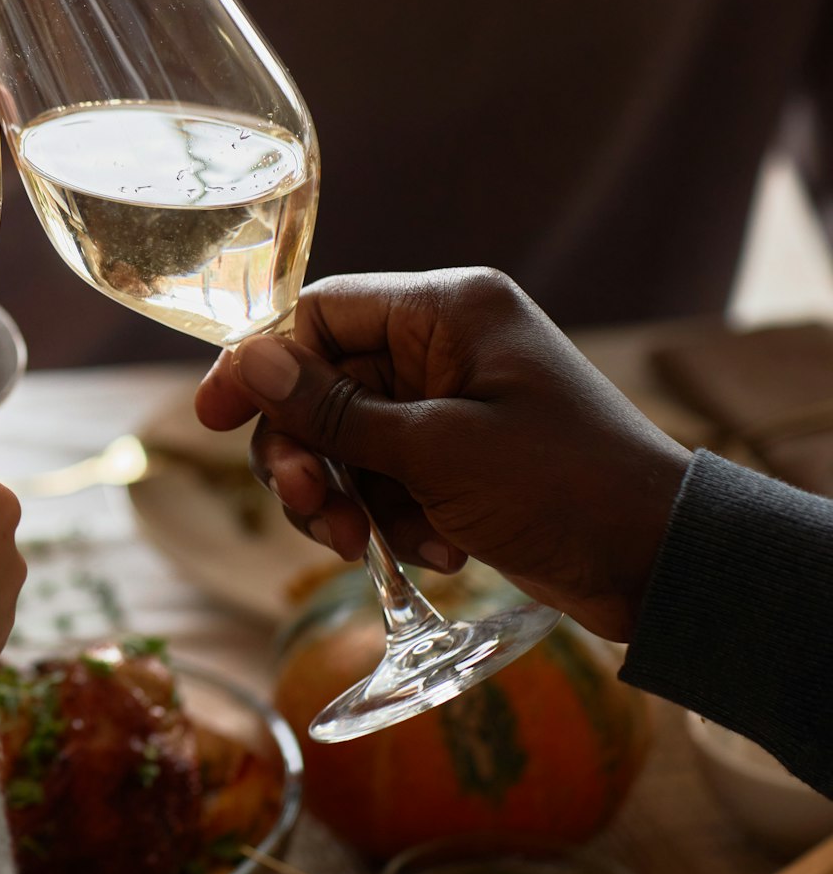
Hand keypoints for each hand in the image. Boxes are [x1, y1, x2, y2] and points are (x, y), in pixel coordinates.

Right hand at [192, 269, 690, 640]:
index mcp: (446, 310)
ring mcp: (452, 400)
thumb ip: (333, 409)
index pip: (319, 314)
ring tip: (371, 547)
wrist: (663, 563)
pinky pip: (386, 474)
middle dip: (306, 455)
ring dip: (348, 498)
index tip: (210, 419)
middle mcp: (444, 344)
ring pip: (346, 439)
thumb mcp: (436, 450)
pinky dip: (393, 516)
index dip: (259, 365)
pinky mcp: (460, 454)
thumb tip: (246, 360)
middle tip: (308, 512)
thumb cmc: (564, 487)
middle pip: (321, 385)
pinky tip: (436, 551)